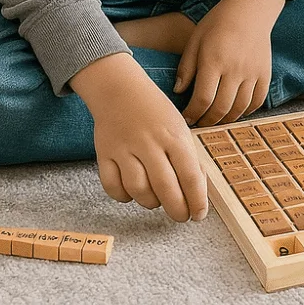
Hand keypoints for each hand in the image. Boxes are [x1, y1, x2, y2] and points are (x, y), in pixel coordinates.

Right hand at [91, 67, 209, 222]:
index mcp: (173, 135)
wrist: (119, 89)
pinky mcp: (104, 153)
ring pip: (139, 191)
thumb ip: (187, 157)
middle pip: (165, 188)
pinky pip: (113, 187)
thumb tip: (197, 192)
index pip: (190, 175)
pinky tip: (132, 191)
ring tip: (156, 198)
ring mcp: (125, 148)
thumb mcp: (179, 127)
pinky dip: (124, 196)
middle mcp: (149, 143)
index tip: (199, 215)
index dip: (197, 201)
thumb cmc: (154, 111)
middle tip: (181, 215)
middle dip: (177, 210)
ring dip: (151, 202)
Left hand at [175, 0, 284, 126]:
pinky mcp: (265, 74)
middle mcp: (235, 69)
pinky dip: (246, 111)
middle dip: (208, 121)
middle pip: (221, 108)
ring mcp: (252, 73)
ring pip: (239, 108)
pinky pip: (257, 101)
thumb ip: (186, 67)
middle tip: (199, 122)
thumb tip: (179, 92)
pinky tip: (235, 110)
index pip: (202, 99)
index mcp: (214, 60)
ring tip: (215, 119)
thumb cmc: (217, 23)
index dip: (193, 113)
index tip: (186, 117)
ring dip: (226, 119)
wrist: (249, 10)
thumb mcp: (195, 40)